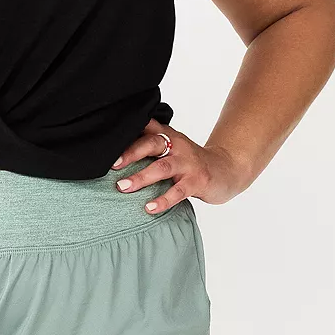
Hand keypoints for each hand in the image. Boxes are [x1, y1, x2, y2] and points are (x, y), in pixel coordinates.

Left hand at [111, 117, 251, 213]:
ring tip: (123, 187)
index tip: (108, 140)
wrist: (226, 169)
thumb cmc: (190, 161)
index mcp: (168, 135)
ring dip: (141, 177)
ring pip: (161, 167)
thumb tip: (114, 154)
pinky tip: (149, 207)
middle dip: (130, 154)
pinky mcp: (197, 181)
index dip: (128, 132)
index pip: (146, 126)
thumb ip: (149, 147)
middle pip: (151, 144)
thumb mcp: (171, 148)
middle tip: (111, 165)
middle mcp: (177, 145)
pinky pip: (178, 191)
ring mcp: (188, 163)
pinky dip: (162, 200)